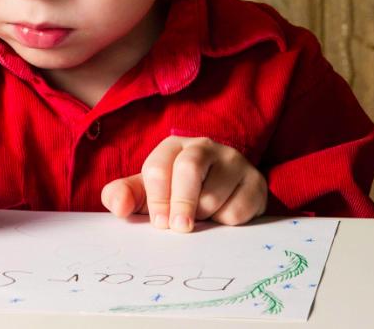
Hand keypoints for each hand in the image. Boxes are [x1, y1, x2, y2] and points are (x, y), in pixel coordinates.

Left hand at [100, 135, 266, 231]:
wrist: (224, 195)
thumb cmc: (177, 193)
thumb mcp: (148, 193)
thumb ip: (124, 196)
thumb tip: (118, 206)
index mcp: (174, 146)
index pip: (158, 167)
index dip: (156, 200)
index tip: (159, 223)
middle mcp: (205, 146)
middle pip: (189, 169)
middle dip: (181, 203)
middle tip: (179, 228)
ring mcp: (233, 161)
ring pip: (214, 194)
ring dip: (203, 217)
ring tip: (202, 218)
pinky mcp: (255, 181)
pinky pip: (238, 209)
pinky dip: (226, 222)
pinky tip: (222, 217)